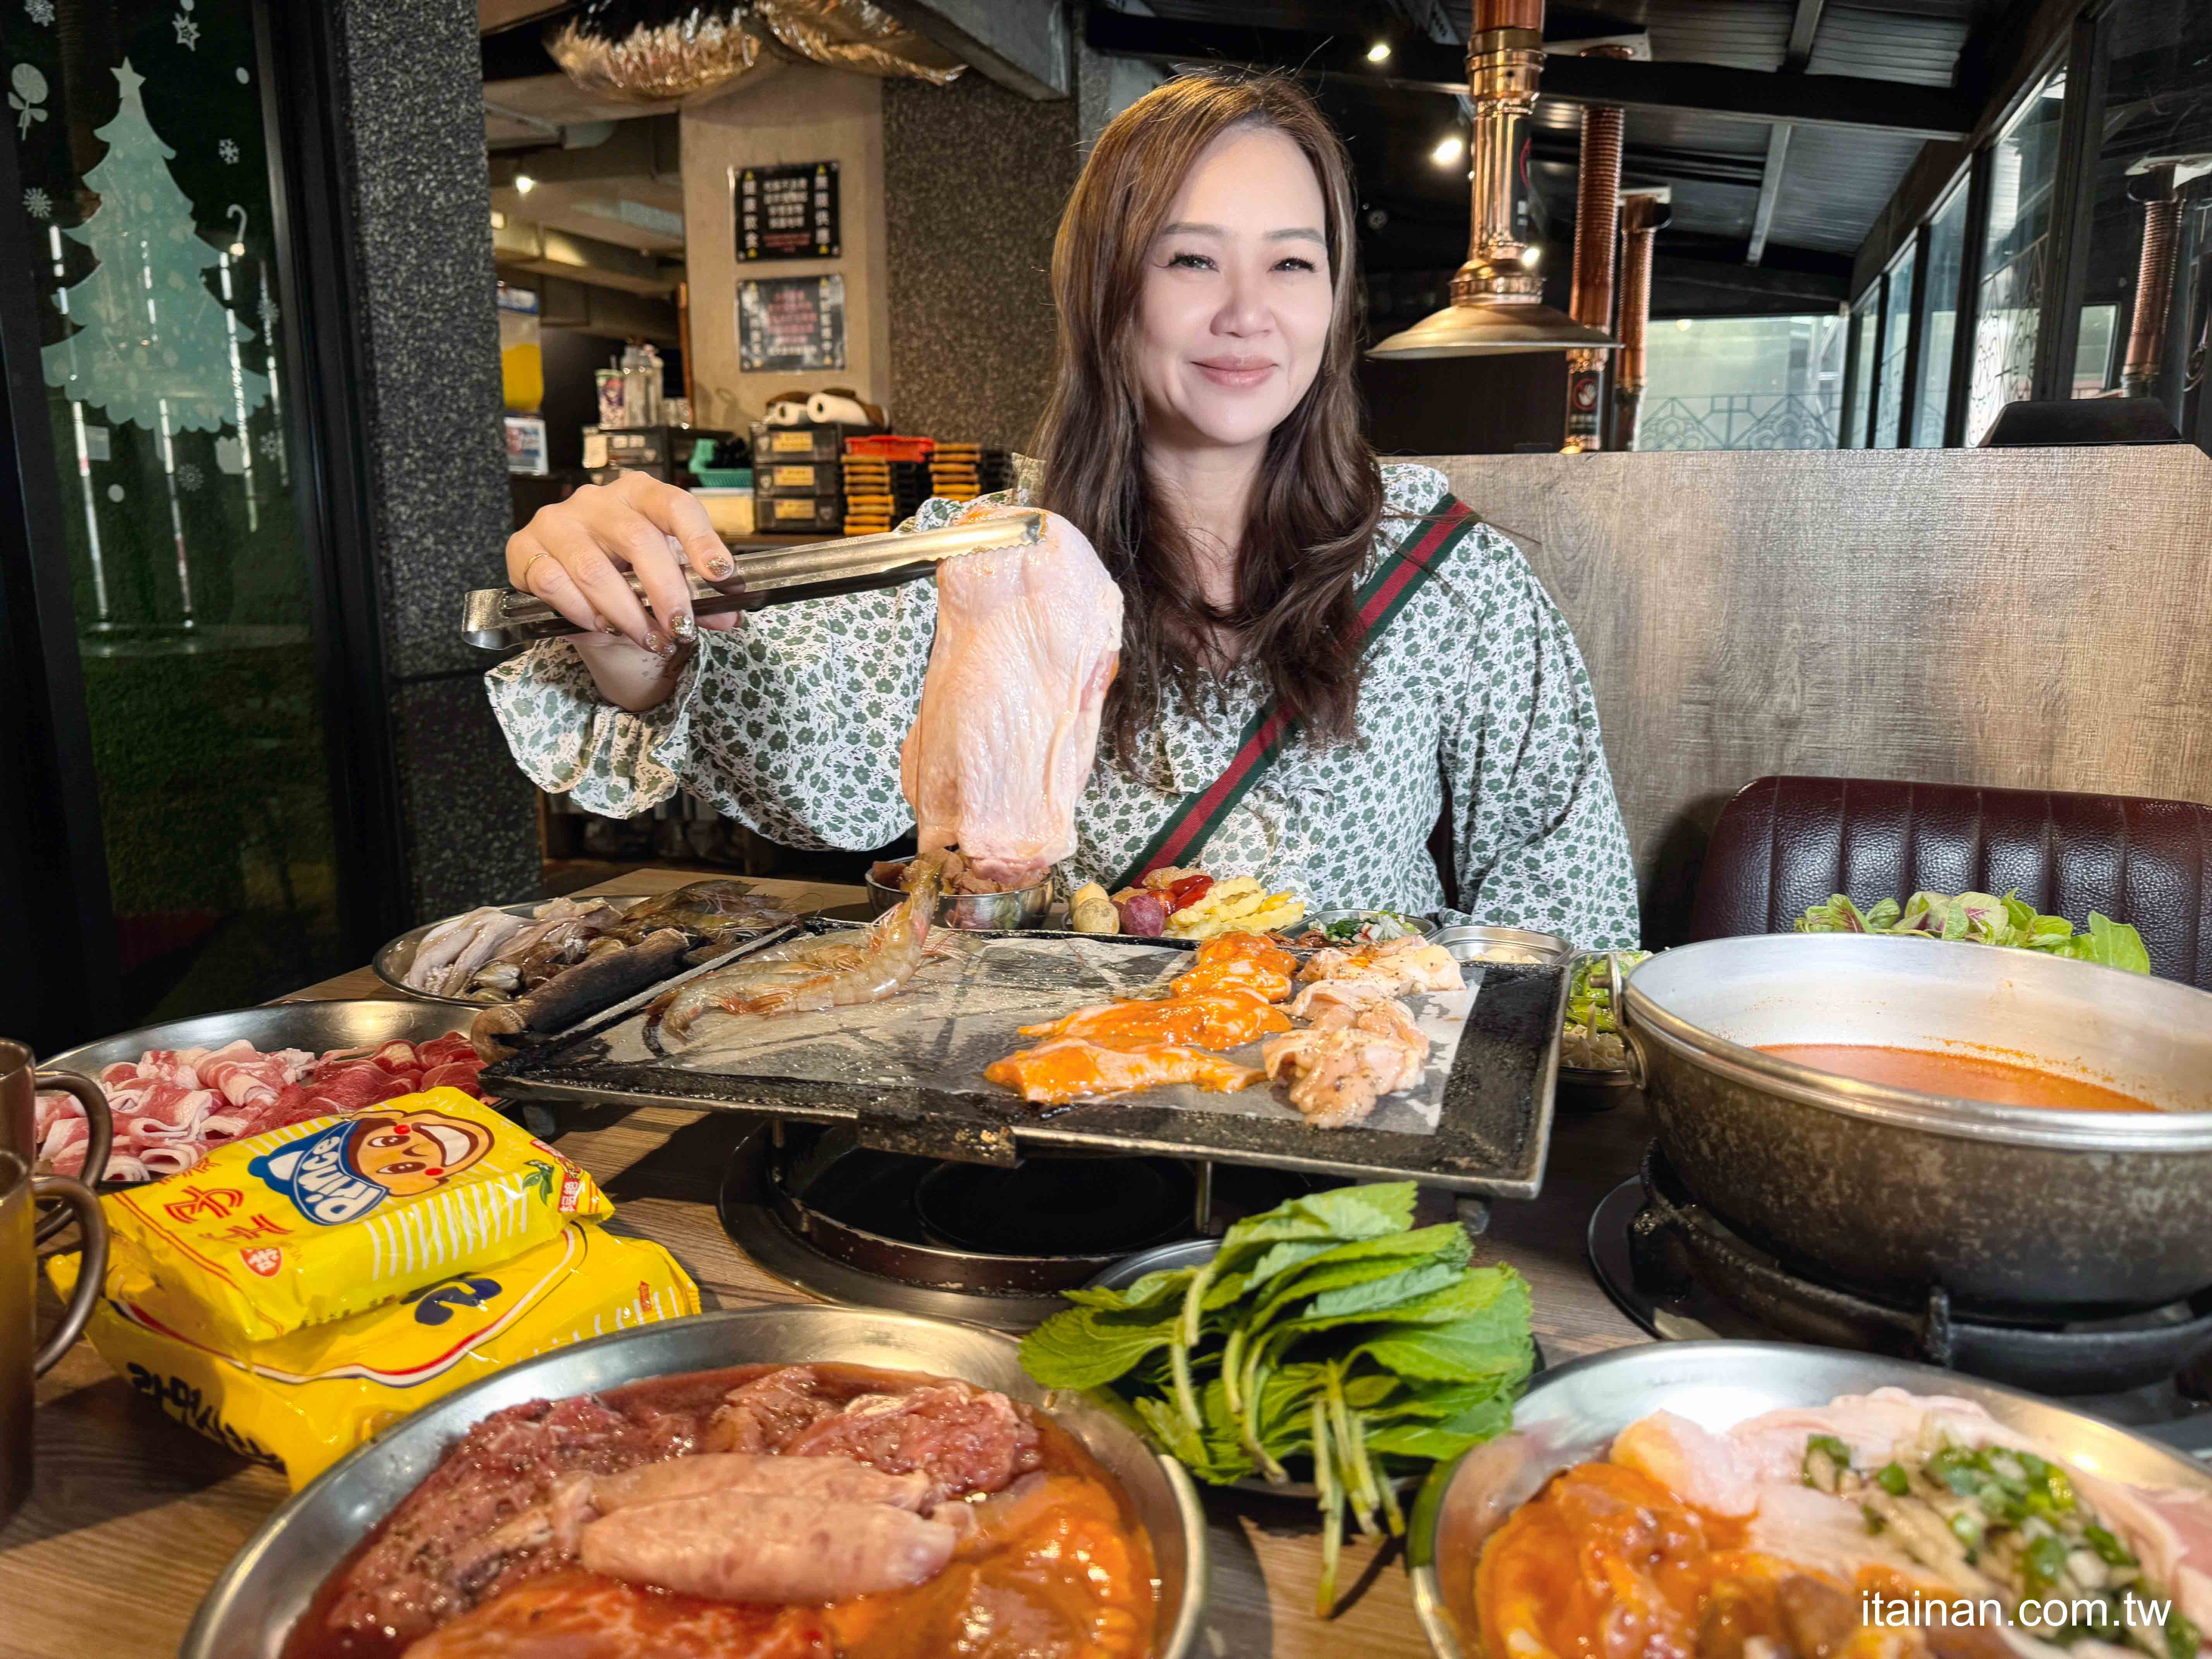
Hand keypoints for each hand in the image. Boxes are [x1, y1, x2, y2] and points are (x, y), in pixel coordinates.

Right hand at [505, 472, 742, 663]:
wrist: (572, 586)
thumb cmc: (624, 574)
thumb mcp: (663, 581)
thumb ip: (697, 596)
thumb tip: (728, 614)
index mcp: (639, 494)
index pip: (675, 505)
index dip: (701, 539)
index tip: (722, 575)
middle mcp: (597, 501)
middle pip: (639, 540)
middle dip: (665, 593)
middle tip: (682, 629)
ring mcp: (557, 521)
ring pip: (594, 570)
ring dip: (626, 614)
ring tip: (649, 639)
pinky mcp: (524, 547)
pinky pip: (553, 583)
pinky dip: (582, 612)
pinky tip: (601, 627)